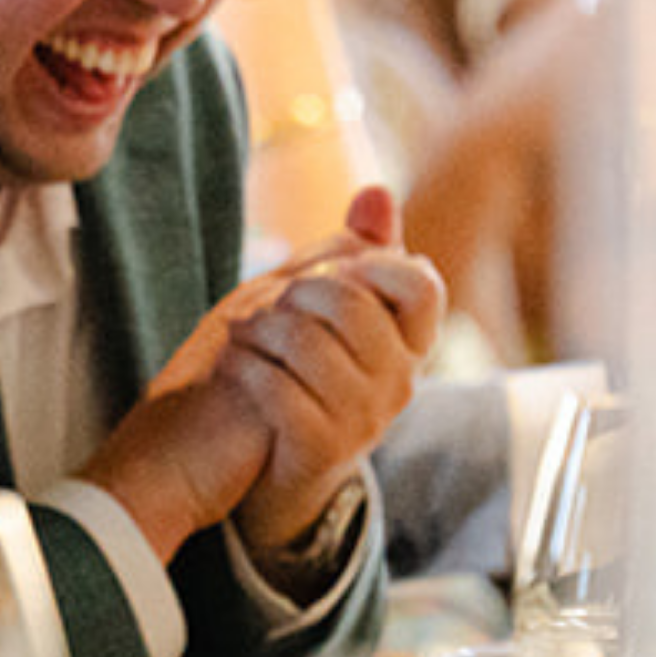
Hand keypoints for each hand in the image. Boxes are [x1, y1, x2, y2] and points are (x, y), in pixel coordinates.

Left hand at [79, 188, 440, 561]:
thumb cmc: (301, 372)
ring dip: (259, 328)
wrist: (268, 466)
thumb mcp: (329, 309)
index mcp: (408, 343)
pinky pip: (278, 388)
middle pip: (352, 303)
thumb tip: (375, 190)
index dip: (372, 264)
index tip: (331, 270)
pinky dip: (244, 368)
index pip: (421, 286)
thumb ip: (356, 252)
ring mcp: (364, 419)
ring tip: (242, 332)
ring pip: (307, 342)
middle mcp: (398, 383)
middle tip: (271, 299)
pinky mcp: (320, 449)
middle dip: (298, 289)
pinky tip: (234, 365)